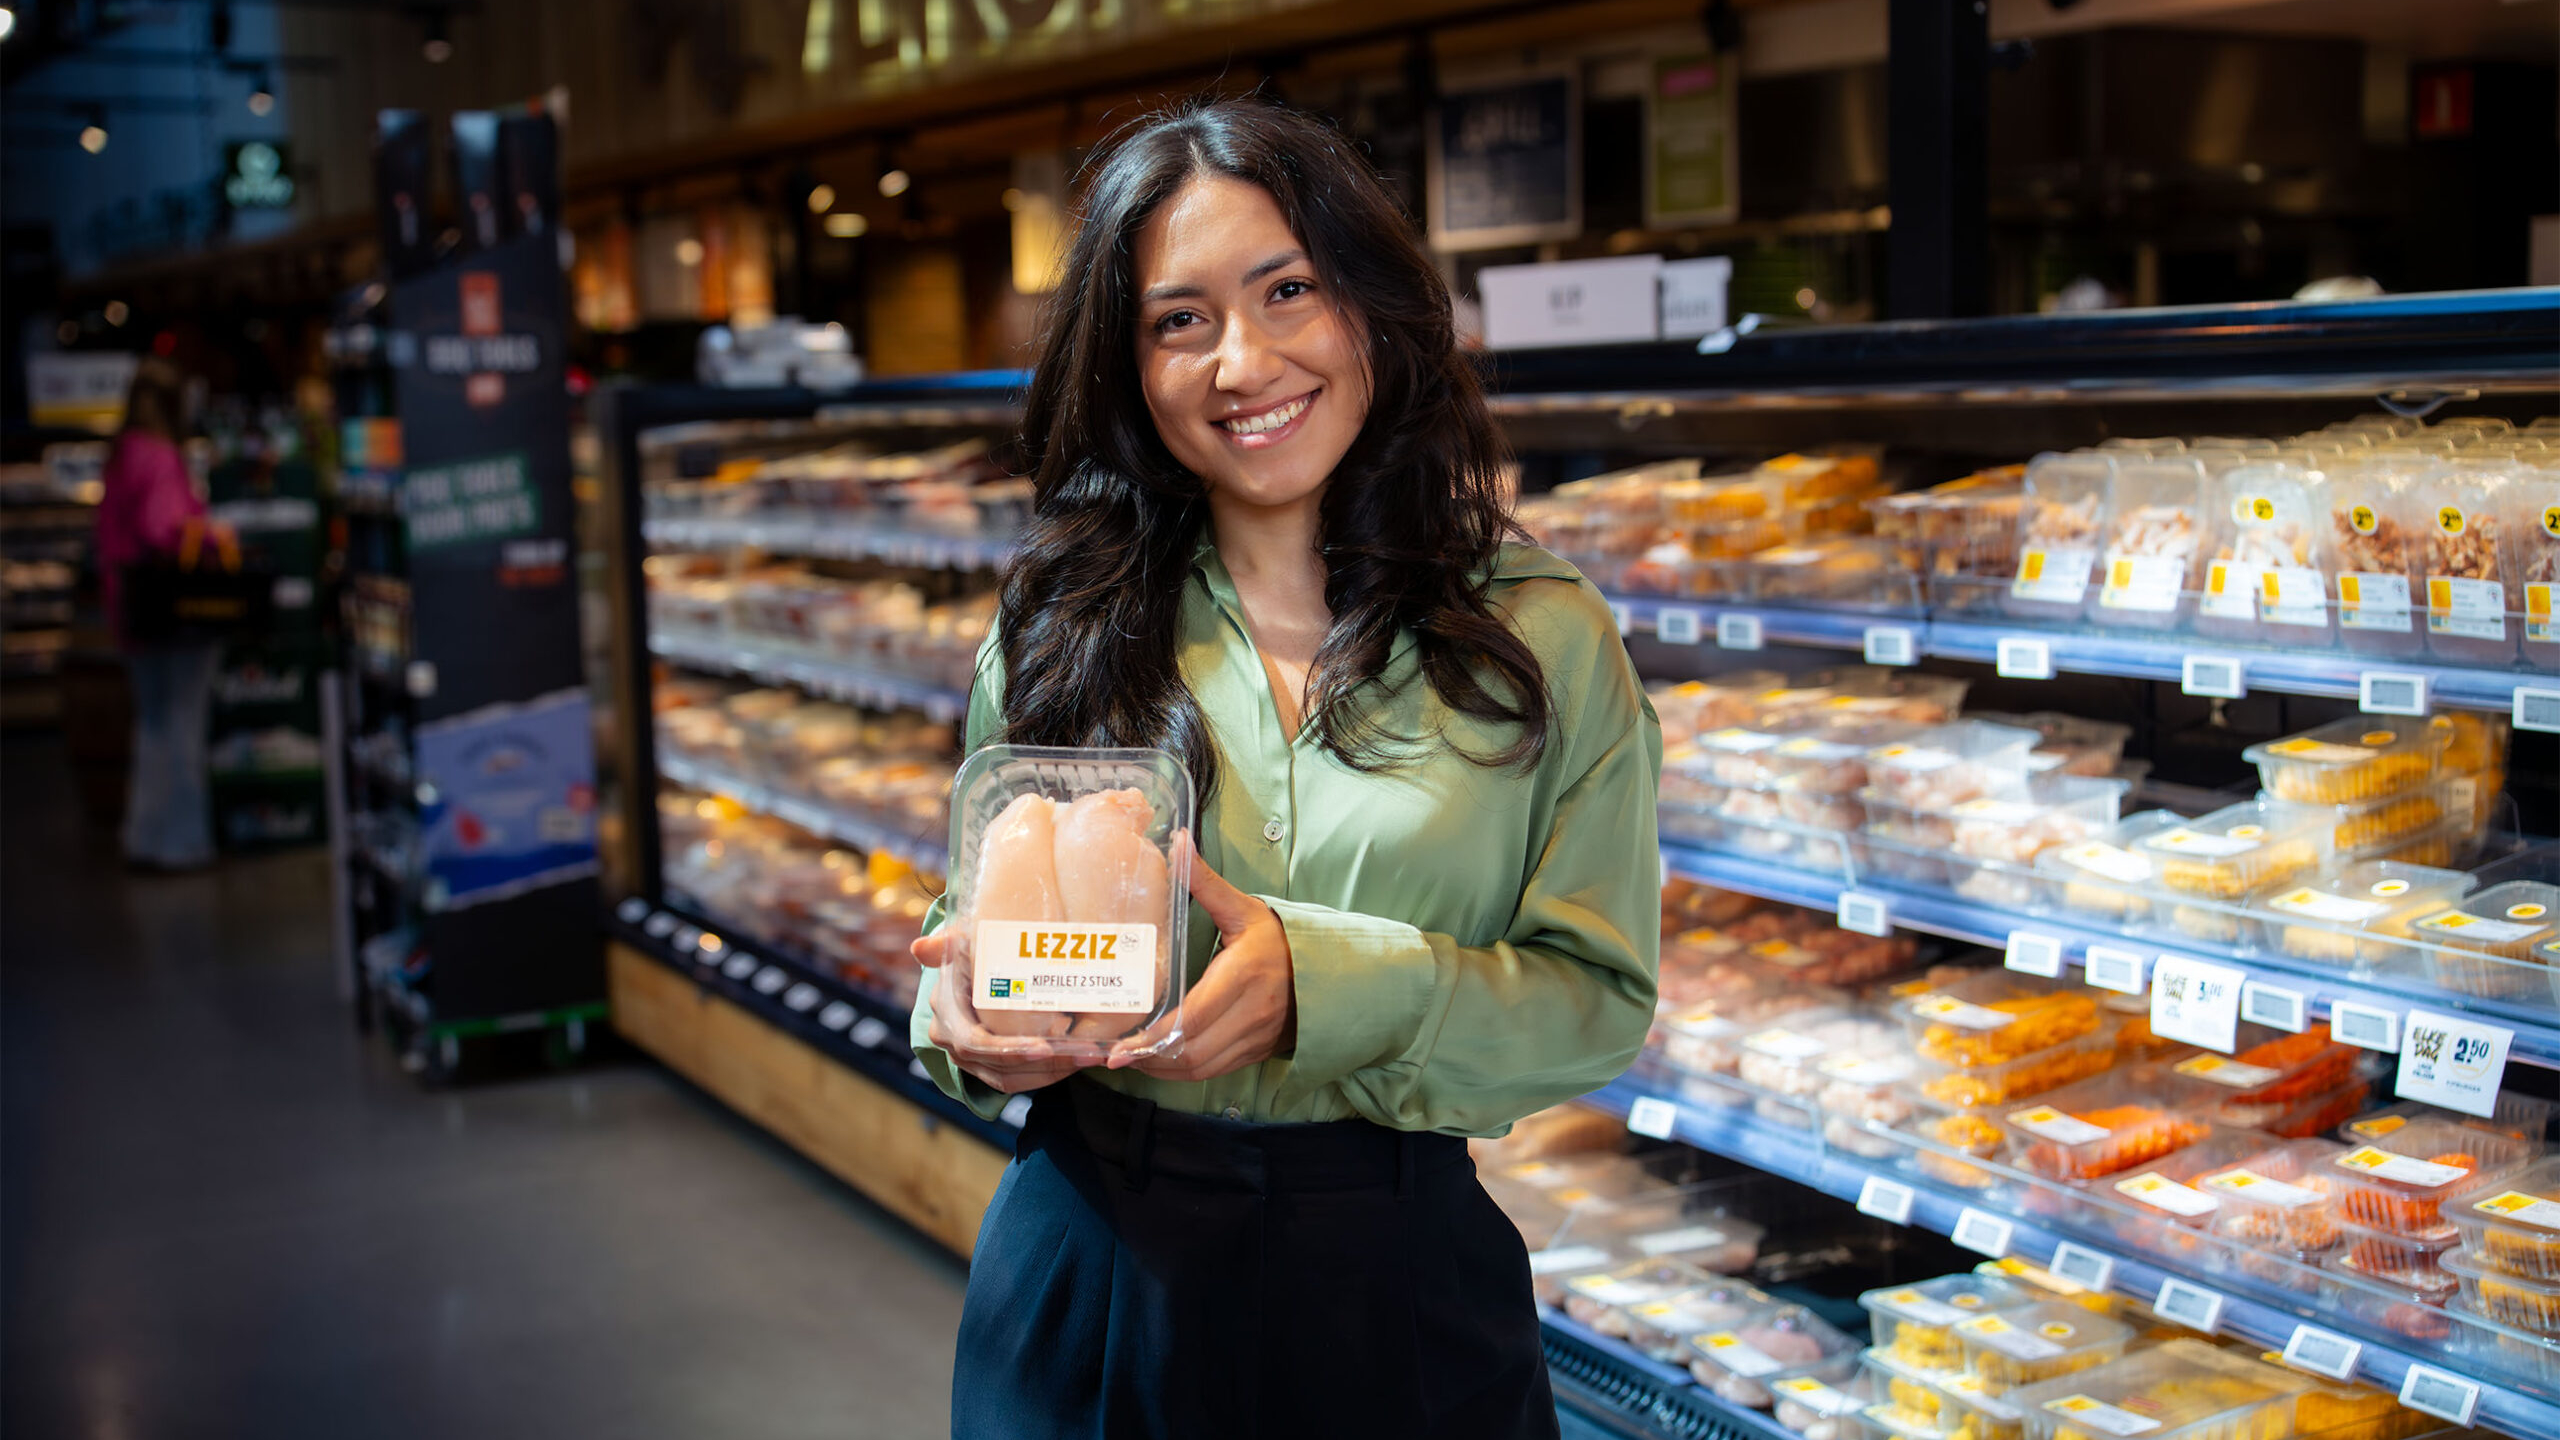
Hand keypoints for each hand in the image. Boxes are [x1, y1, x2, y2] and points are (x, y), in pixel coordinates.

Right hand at [911, 932, 1084, 1093]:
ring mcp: (969, 1059)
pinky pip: (1017, 1080)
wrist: (967, 968)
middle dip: (1047, 1064)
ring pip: (1013, 1079)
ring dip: (1055, 1072)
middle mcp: (952, 1044)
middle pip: (1002, 1067)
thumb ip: (946, 943)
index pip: (977, 1043)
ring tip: (1091, 1057)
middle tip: (1086, 1053)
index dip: (1009, 1050)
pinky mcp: (986, 1066)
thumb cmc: (969, 950)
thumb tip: (920, 947)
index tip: (1045, 1048)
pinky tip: (1077, 1061)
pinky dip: (1047, 1074)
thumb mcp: (961, 941)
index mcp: (946, 1017)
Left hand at [1109, 833, 1294, 1081]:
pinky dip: (1183, 1072)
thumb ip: (1204, 882)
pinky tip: (1160, 1062)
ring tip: (1132, 1060)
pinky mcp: (1256, 1051)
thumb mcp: (1242, 909)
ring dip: (1163, 1069)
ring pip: (1201, 1067)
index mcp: (1243, 975)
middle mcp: (1251, 1012)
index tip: (1121, 1046)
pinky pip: (1214, 1071)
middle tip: (1115, 1055)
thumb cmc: (1279, 938)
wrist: (1329, 969)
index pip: (1192, 1017)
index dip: (1154, 1037)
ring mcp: (1255, 1036)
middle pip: (1192, 1051)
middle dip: (1149, 1059)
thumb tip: (1177, 842)